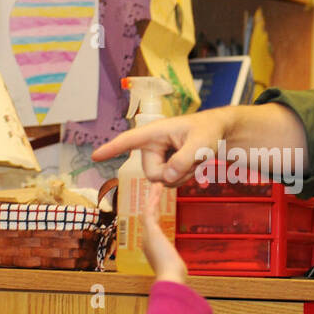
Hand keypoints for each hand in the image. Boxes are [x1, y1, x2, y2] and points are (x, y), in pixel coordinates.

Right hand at [94, 107, 236, 185]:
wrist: (218, 133)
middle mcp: (152, 145)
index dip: (111, 149)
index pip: (129, 141)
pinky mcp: (165, 165)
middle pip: (152, 174)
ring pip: (160, 180)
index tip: (95, 156)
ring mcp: (158, 156)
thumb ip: (183, 160)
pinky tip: (192, 165)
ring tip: (195, 160)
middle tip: (193, 161)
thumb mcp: (201, 144)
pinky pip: (168, 182)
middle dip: (172, 174)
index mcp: (155, 132)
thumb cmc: (209, 131)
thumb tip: (166, 178)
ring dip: (181, 176)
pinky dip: (183, 178)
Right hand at [140, 181, 186, 282]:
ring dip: (152, 197)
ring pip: (148, 211)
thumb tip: (179, 267)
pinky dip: (153, 199)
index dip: (154, 214)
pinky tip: (156, 189)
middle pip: (149, 216)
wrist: (169, 278)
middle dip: (152, 202)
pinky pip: (150, 210)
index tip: (157, 206)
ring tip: (156, 184)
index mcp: (151, 247)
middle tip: (155, 190)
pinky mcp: (150, 230)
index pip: (153, 227)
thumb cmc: (173, 275)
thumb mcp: (174, 265)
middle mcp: (146, 239)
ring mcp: (147, 234)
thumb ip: (173, 262)